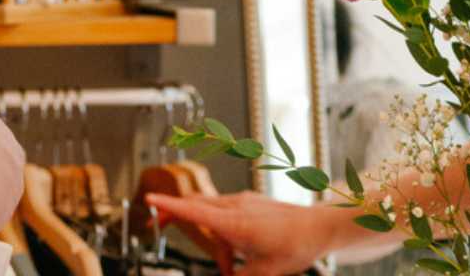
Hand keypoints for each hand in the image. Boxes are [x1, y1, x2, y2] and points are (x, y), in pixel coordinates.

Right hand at [145, 191, 352, 275]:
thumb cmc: (296, 244)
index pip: (192, 210)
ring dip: (210, 237)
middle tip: (157, 224)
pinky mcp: (252, 204)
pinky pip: (227, 213)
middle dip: (175, 214)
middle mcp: (236, 205)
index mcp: (233, 221)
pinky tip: (238, 253)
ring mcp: (244, 201)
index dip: (167, 206)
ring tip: (227, 267)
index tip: (148, 201)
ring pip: (212, 212)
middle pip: (195, 205)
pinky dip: (224, 232)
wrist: (321, 227)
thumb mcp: (262, 273)